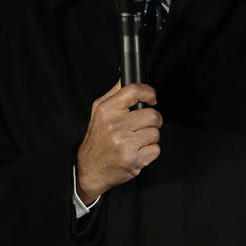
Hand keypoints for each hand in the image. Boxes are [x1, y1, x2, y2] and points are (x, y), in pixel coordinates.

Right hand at [75, 81, 161, 203]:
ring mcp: (125, 144)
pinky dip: (149, 151)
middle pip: (152, 115)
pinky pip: (156, 149)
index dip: (149, 93)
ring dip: (150, 137)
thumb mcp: (99, 110)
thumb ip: (114, 93)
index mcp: (107, 110)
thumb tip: (127, 78)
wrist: (90, 167)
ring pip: (156, 133)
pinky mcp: (134, 159)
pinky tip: (137, 151)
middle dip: (152, 121)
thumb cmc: (98, 138)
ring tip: (136, 140)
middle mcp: (115, 126)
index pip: (134, 91)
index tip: (151, 98)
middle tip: (142, 125)